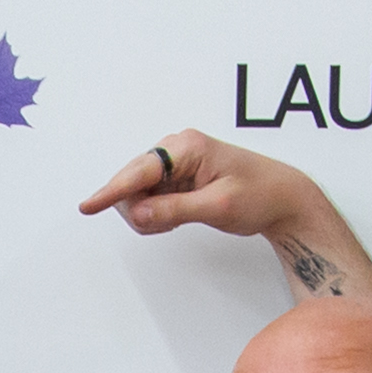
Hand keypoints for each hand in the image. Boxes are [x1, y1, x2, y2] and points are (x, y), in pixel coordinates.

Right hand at [77, 130, 323, 245]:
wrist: (284, 199)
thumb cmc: (260, 194)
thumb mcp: (218, 206)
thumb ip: (175, 210)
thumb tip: (137, 214)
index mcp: (188, 147)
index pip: (140, 171)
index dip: (112, 192)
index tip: (87, 206)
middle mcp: (177, 148)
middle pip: (133, 183)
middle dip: (141, 210)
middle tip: (169, 225)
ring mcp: (176, 162)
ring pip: (138, 194)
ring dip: (150, 215)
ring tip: (178, 222)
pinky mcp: (177, 177)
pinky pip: (149, 199)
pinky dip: (157, 215)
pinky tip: (177, 218)